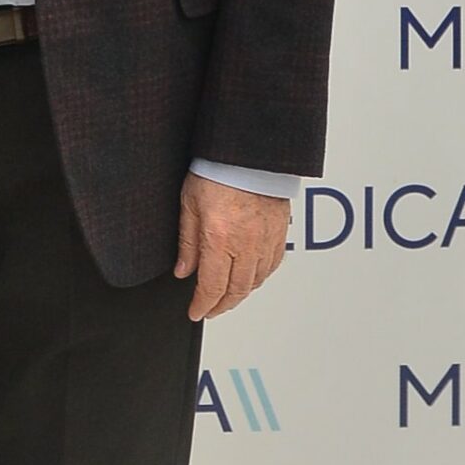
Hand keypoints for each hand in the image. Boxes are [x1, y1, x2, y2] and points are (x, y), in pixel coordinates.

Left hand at [174, 172, 290, 319]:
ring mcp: (266, 239)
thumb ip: (188, 242)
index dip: (203, 305)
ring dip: (240, 294)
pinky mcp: (280, 232)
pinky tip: (251, 277)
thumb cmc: (217, 171)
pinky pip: (273, 264)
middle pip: (236, 290)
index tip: (196, 312)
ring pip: (256, 281)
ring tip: (227, 297)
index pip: (212, 287)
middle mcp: (246, 244)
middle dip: (221, 306)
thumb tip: (184, 270)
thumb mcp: (189, 205)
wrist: (248, 151)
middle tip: (210, 310)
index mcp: (220, 239)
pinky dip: (260, 277)